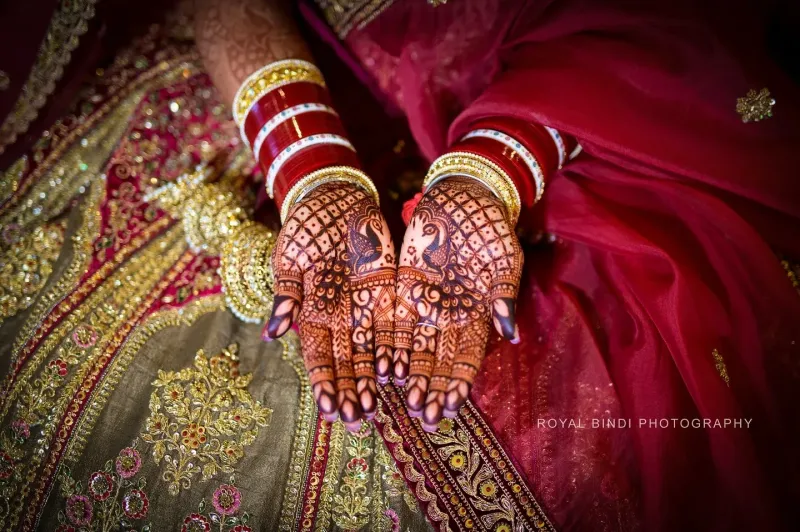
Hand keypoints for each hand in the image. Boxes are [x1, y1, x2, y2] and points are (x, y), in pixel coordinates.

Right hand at [267, 183, 395, 430]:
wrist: (335, 198)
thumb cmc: (306, 228)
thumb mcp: (290, 260)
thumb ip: (286, 296)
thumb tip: (272, 332)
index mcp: (312, 314)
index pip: (317, 357)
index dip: (323, 384)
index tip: (329, 410)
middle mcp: (339, 319)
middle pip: (345, 363)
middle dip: (350, 393)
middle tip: (356, 421)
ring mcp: (365, 309)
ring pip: (370, 353)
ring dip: (372, 381)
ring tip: (377, 408)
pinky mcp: (389, 293)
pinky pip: (394, 327)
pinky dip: (396, 350)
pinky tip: (400, 374)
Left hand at [393, 177, 522, 430]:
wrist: (463, 196)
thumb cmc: (491, 227)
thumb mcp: (503, 258)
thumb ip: (503, 294)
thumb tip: (510, 332)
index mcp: (477, 313)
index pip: (467, 356)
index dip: (458, 382)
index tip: (450, 406)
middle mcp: (449, 316)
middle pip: (438, 360)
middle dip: (432, 389)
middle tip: (424, 416)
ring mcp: (424, 304)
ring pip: (413, 347)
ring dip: (408, 375)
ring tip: (402, 401)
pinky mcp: (402, 287)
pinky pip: (392, 321)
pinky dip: (387, 345)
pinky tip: (381, 368)